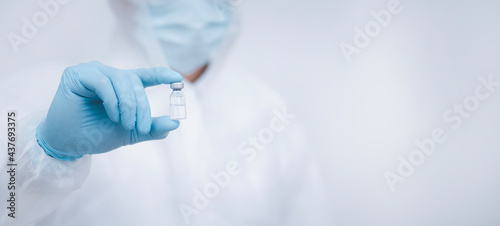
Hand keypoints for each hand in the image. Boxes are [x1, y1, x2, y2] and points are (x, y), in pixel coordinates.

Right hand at [37, 61, 182, 160]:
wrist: (68, 144)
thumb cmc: (96, 134)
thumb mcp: (130, 132)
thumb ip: (151, 128)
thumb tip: (174, 123)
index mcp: (121, 85)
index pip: (144, 76)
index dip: (161, 75)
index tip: (178, 79)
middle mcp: (108, 74)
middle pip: (134, 82)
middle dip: (141, 106)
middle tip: (141, 126)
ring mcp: (92, 71)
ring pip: (121, 80)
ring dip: (128, 105)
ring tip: (125, 124)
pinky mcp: (77, 73)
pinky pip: (103, 82)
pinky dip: (112, 101)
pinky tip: (112, 115)